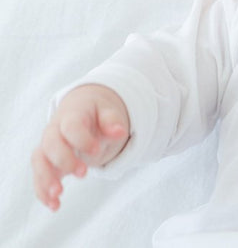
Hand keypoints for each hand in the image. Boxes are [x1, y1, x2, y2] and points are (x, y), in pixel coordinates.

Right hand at [31, 84, 129, 210]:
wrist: (81, 109)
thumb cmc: (96, 113)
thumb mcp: (107, 112)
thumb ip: (112, 121)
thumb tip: (120, 132)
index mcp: (72, 115)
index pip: (71, 126)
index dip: (82, 139)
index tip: (96, 150)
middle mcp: (55, 130)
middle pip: (51, 144)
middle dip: (64, 160)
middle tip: (83, 173)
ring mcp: (47, 146)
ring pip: (39, 161)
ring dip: (46, 179)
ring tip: (58, 195)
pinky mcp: (46, 162)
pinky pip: (38, 176)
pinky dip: (43, 192)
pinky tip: (54, 205)